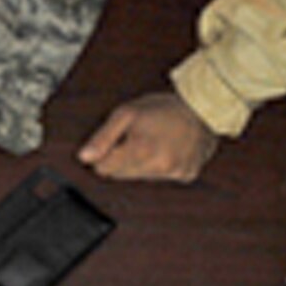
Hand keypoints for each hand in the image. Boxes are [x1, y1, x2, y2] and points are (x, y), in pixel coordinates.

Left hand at [77, 91, 219, 182]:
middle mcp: (158, 167)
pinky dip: (161, 165)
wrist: (202, 107)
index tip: (114, 141)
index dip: (104, 154)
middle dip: (121, 158)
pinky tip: (167, 148)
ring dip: (141, 162)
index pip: (104, 169)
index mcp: (140, 151)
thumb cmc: (163, 107)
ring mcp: (174, 173)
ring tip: (153, 139)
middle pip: (121, 175)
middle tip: (135, 137)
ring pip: (141, 177)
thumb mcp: (126, 114)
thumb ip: (102, 137)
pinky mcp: (186, 175)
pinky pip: (163, 177)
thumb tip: (84, 157)